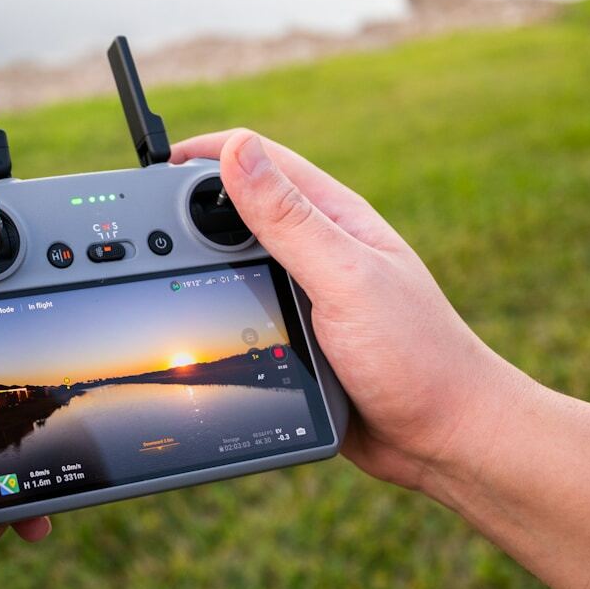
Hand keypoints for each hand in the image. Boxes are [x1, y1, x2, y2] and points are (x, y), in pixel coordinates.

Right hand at [171, 130, 526, 490]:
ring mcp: (308, 291)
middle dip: (192, 208)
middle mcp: (319, 248)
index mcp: (335, 217)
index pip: (261, 161)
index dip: (207, 156)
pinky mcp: (299, 333)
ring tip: (157, 270)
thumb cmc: (416, 354)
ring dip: (201, 259)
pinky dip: (216, 303)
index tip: (157, 170)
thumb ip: (290, 219)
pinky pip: (246, 306)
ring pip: (238, 260)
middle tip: (145, 229)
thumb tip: (238, 152)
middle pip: (240, 208)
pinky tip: (194, 315)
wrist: (444, 437)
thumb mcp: (345, 278)